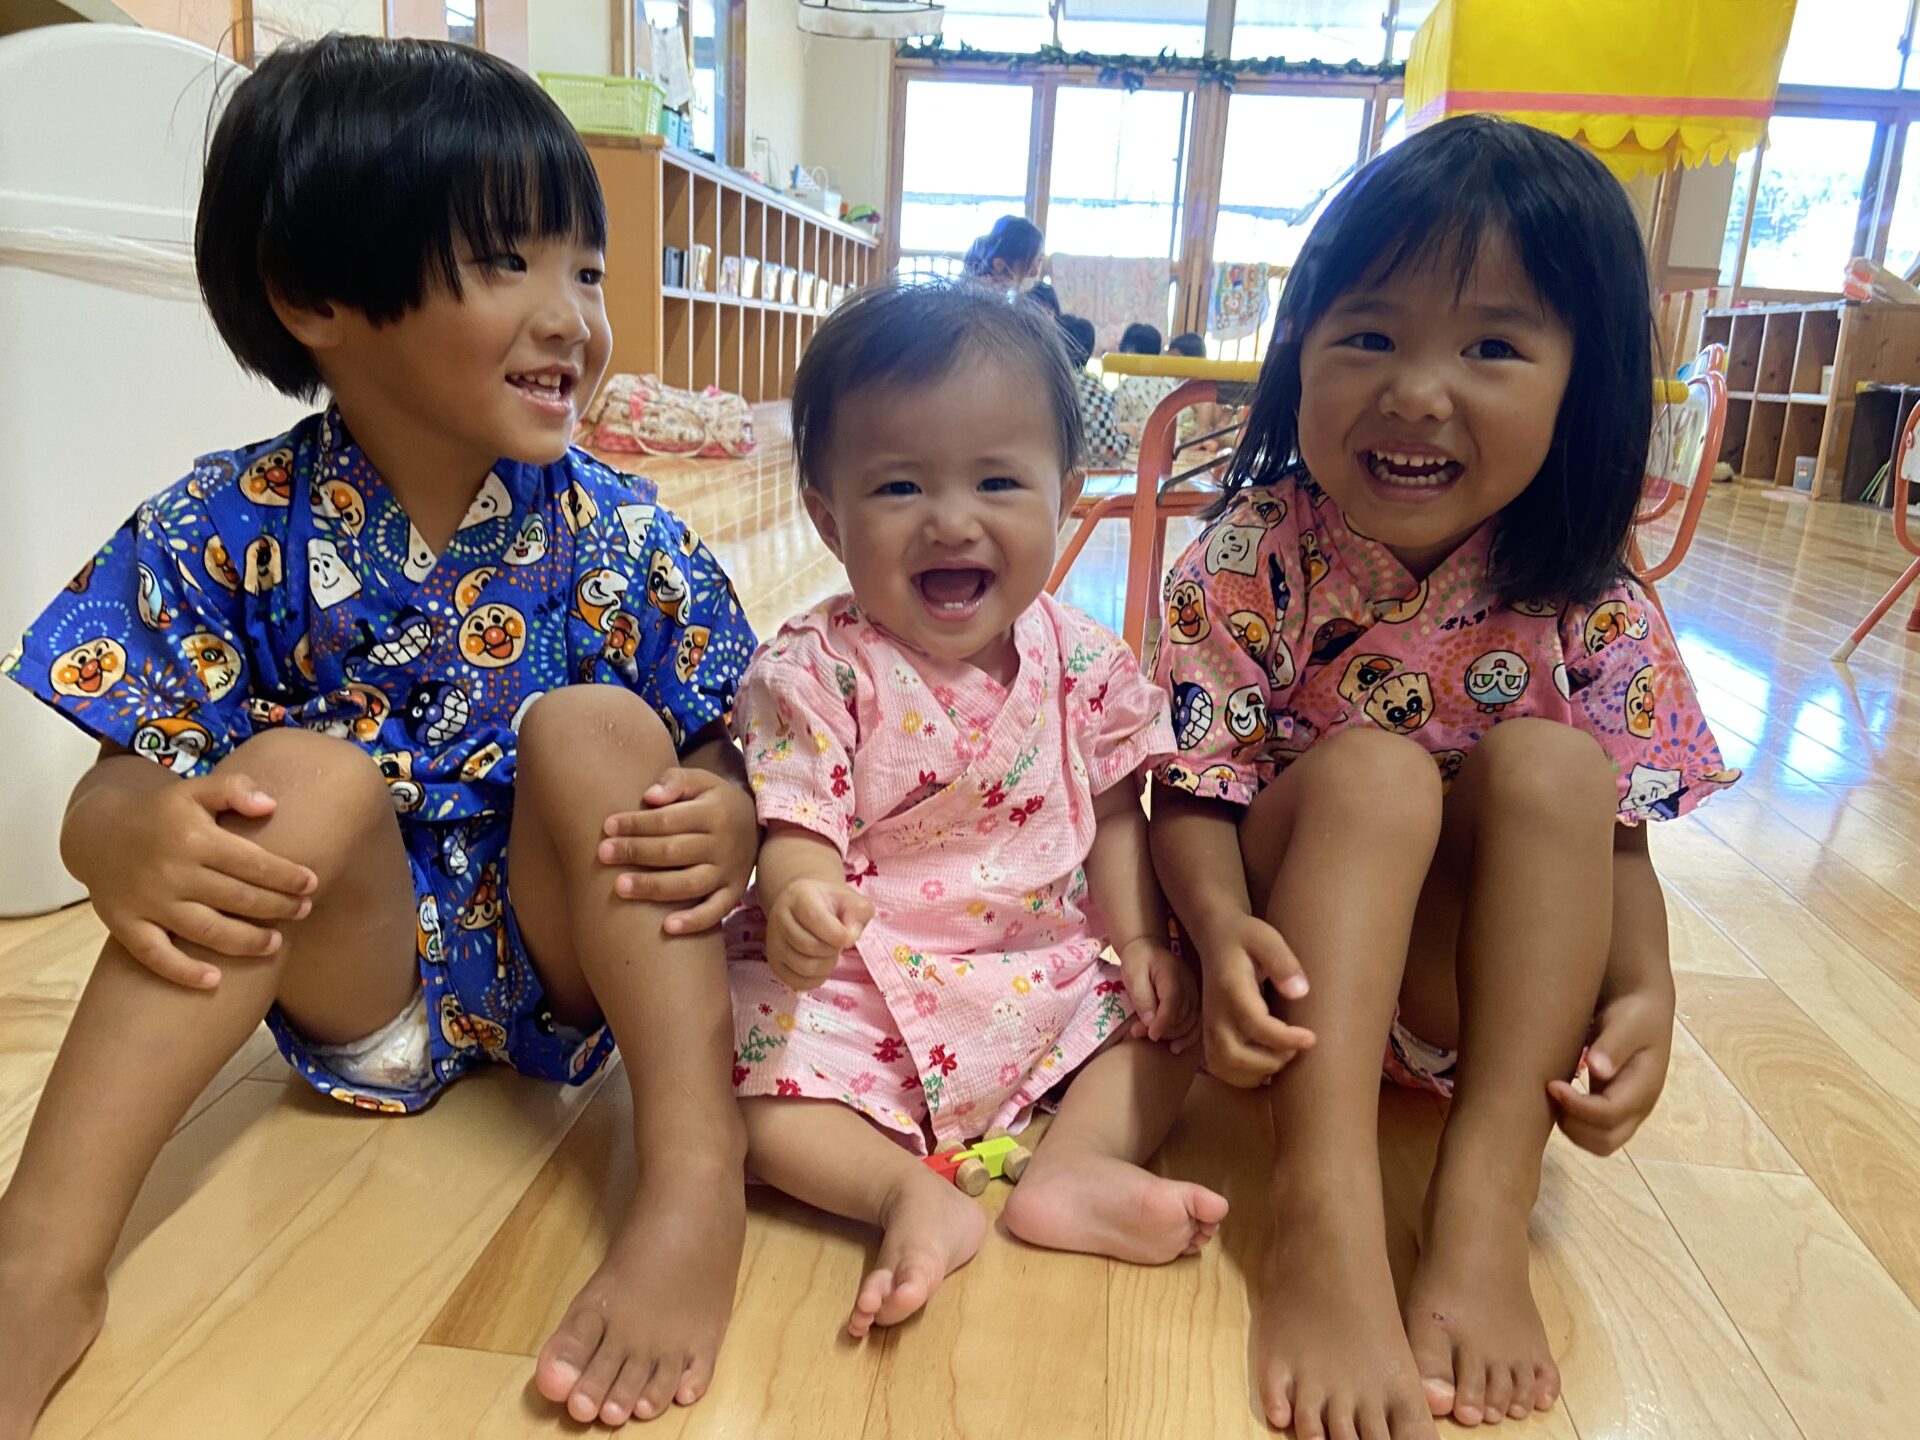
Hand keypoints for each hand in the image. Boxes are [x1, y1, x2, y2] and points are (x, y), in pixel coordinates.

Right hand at [66, 772, 316, 988]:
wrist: (97, 832)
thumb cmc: (161, 814)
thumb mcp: (194, 790)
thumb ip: (234, 789)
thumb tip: (270, 805)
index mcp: (194, 839)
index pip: (252, 863)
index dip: (286, 876)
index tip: (312, 884)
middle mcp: (172, 873)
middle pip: (236, 898)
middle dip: (277, 908)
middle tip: (304, 911)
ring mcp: (148, 902)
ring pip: (205, 930)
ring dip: (245, 942)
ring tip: (275, 945)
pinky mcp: (125, 925)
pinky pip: (155, 955)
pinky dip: (183, 971)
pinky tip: (213, 980)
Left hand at [598, 767, 758, 933]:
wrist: (757, 823)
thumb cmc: (713, 801)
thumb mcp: (700, 781)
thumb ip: (675, 782)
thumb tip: (649, 797)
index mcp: (714, 812)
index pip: (668, 820)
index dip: (636, 824)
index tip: (607, 827)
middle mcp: (724, 844)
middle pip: (674, 851)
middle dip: (635, 852)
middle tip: (603, 853)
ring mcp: (729, 871)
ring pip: (689, 884)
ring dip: (653, 887)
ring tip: (619, 887)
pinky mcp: (733, 893)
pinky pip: (715, 912)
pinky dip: (694, 922)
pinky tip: (667, 927)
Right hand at [765, 878, 872, 992]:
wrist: (804, 907)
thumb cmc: (830, 904)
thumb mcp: (850, 900)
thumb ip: (859, 913)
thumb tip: (850, 937)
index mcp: (799, 897)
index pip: (815, 919)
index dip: (838, 934)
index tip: (848, 936)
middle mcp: (780, 918)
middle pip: (810, 946)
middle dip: (833, 950)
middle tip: (838, 943)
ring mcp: (773, 942)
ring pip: (804, 967)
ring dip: (826, 965)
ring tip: (830, 953)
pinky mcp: (774, 963)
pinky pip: (798, 982)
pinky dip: (816, 979)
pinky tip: (821, 965)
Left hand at [1118, 936, 1200, 1051]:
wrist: (1148, 948)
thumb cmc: (1138, 961)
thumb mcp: (1133, 975)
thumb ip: (1142, 998)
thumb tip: (1150, 1023)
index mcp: (1173, 975)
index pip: (1173, 1002)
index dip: (1163, 1022)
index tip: (1150, 1035)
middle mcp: (1189, 984)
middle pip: (1183, 1015)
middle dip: (1163, 1030)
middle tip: (1137, 1033)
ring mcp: (1195, 993)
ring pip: (1192, 1022)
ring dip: (1173, 1036)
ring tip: (1151, 1039)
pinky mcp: (1195, 1000)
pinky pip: (1197, 1022)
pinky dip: (1188, 1037)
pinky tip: (1176, 1047)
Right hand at [1197, 913, 1314, 1086]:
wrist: (1216, 938)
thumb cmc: (1246, 937)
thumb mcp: (1267, 938)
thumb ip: (1283, 963)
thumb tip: (1300, 993)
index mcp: (1232, 988)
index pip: (1256, 1024)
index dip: (1285, 1038)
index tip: (1312, 1038)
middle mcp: (1215, 1012)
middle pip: (1235, 1054)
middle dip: (1270, 1061)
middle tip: (1295, 1049)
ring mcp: (1209, 1026)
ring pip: (1225, 1066)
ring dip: (1257, 1072)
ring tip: (1282, 1056)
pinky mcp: (1208, 1034)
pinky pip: (1220, 1067)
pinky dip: (1243, 1076)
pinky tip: (1265, 1065)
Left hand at [1548, 985, 1674, 1154]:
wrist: (1641, 1008)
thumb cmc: (1634, 1012)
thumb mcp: (1628, 1021)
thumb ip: (1614, 1044)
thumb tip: (1597, 1069)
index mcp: (1644, 1087)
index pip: (1609, 1114)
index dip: (1577, 1106)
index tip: (1551, 1084)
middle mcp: (1637, 1107)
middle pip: (1605, 1141)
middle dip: (1573, 1126)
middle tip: (1550, 1094)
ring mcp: (1625, 1111)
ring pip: (1598, 1142)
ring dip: (1571, 1127)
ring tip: (1552, 1095)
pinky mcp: (1611, 1107)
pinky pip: (1592, 1131)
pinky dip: (1572, 1122)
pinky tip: (1557, 1095)